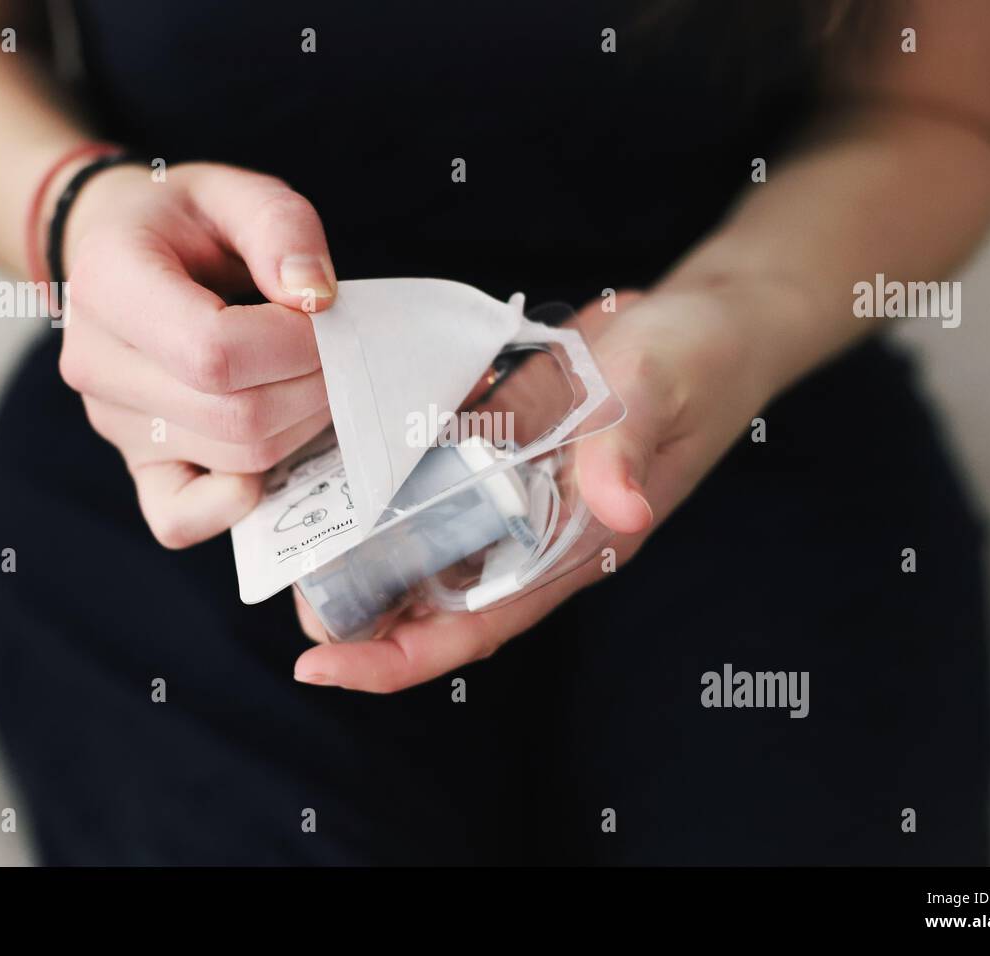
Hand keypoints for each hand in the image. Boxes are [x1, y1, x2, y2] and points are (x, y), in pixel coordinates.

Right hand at [57, 162, 337, 547]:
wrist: (124, 254)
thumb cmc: (185, 225)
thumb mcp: (235, 192)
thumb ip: (281, 227)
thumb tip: (315, 298)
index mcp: (107, 282)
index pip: (213, 351)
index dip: (294, 346)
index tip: (326, 317)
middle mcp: (95, 362)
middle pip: (236, 415)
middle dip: (313, 387)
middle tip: (337, 351)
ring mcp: (113, 423)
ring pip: (236, 460)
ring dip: (299, 425)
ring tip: (309, 377)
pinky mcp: (136, 464)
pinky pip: (181, 520)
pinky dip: (240, 500)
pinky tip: (271, 449)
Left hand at [291, 284, 784, 690]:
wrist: (707, 322)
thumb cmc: (694, 368)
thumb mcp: (658, 400)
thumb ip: (629, 454)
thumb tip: (623, 512)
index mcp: (568, 547)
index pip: (472, 627)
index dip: (395, 656)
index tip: (319, 663)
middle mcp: (530, 530)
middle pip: (429, 594)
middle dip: (355, 601)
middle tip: (282, 577)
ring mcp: (510, 486)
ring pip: (421, 538)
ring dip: (358, 543)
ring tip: (287, 526)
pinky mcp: (499, 440)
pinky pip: (433, 472)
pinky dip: (386, 476)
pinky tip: (334, 460)